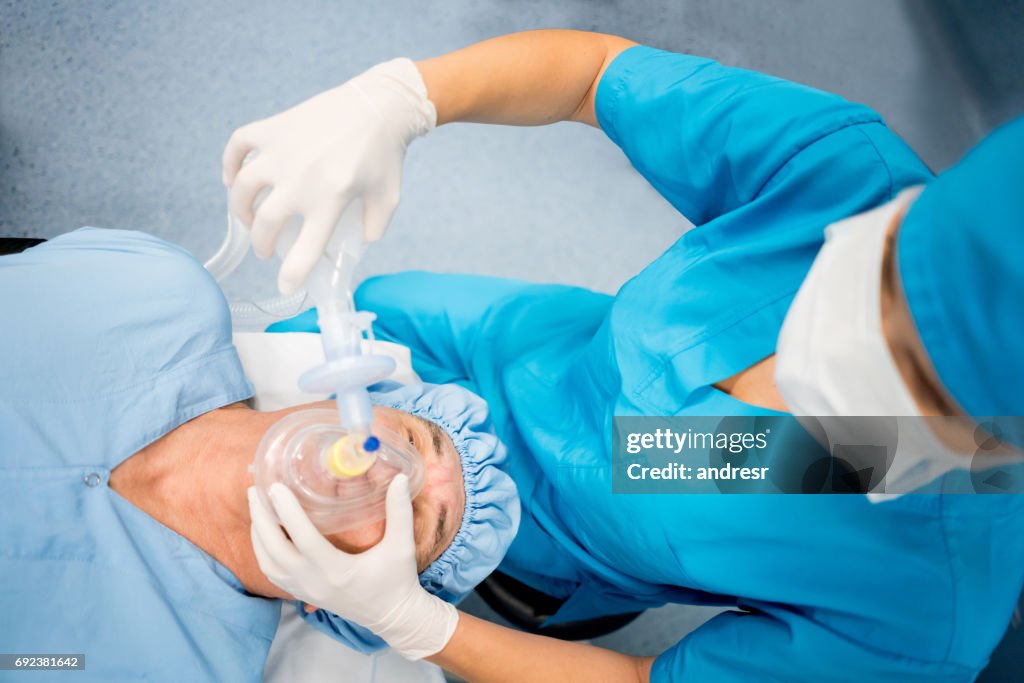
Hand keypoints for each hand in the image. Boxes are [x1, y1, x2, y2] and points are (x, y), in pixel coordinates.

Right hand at [223, 58, 435, 293]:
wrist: (379, 104)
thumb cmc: (385, 153)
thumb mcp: (388, 198)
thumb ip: (374, 226)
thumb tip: (359, 243)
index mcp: (331, 200)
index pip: (304, 248)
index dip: (291, 275)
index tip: (285, 287)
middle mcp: (301, 179)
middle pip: (264, 223)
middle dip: (262, 244)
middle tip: (266, 249)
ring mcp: (283, 152)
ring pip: (243, 189)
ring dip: (241, 210)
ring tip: (249, 217)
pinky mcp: (274, 128)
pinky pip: (238, 146)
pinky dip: (230, 164)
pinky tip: (233, 178)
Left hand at [248, 475, 457, 659]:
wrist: (392, 615)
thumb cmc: (397, 579)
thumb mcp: (402, 546)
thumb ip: (400, 511)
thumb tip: (400, 478)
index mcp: (337, 571)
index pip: (304, 539)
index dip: (287, 512)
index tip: (276, 487)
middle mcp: (314, 583)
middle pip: (274, 550)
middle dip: (261, 518)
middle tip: (255, 490)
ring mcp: (305, 591)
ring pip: (267, 563)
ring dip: (257, 534)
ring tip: (257, 506)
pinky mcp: (302, 594)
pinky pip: (272, 573)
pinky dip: (262, 550)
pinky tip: (264, 531)